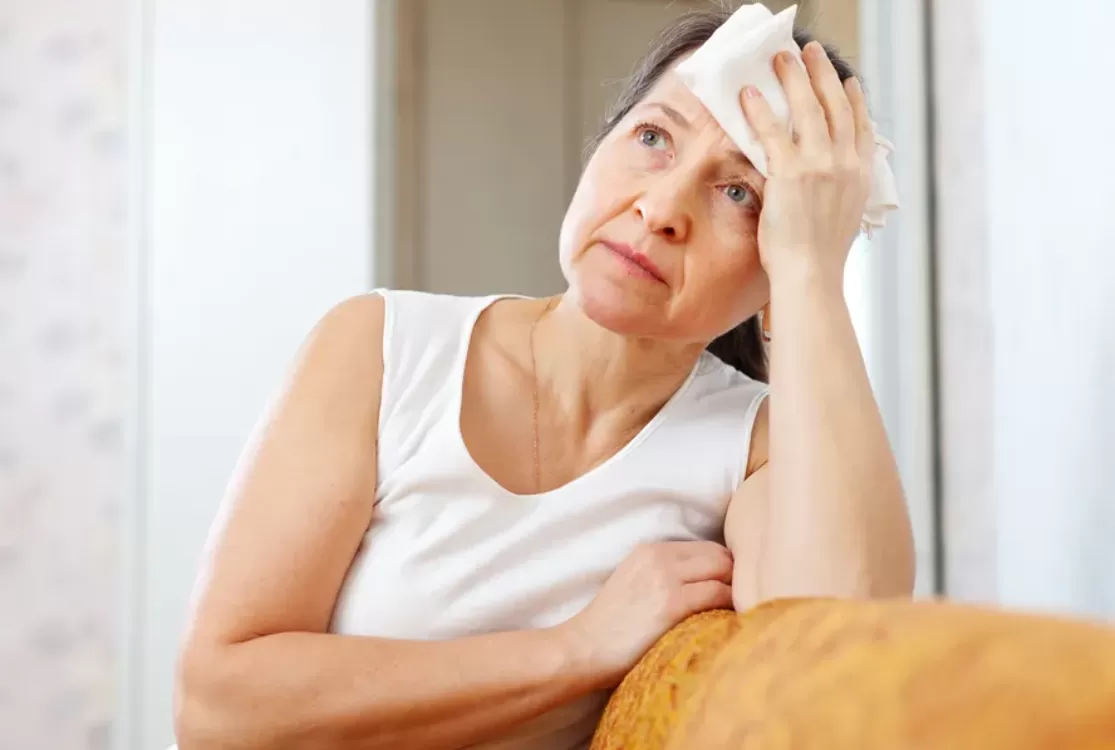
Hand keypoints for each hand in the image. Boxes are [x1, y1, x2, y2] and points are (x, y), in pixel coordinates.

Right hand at [558, 541, 732, 686]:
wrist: (585, 647)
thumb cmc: (610, 625)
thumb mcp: (634, 582)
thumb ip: (663, 573)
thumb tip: (705, 581)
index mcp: (650, 549)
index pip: (705, 547)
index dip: (723, 567)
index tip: (729, 588)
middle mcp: (659, 557)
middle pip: (719, 554)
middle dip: (734, 575)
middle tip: (739, 601)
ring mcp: (666, 578)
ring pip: (723, 571)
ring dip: (735, 589)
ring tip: (737, 611)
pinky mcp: (673, 603)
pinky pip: (718, 594)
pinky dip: (730, 604)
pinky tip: (729, 619)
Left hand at [740, 41, 875, 288]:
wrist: (811, 276)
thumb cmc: (819, 259)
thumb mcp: (843, 219)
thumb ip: (840, 194)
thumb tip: (831, 186)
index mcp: (861, 176)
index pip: (861, 126)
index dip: (854, 99)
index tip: (848, 81)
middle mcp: (845, 164)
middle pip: (836, 105)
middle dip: (823, 73)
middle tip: (810, 51)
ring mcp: (820, 166)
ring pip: (808, 108)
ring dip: (793, 78)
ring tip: (781, 58)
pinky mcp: (790, 173)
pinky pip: (773, 131)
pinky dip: (760, 109)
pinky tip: (749, 93)